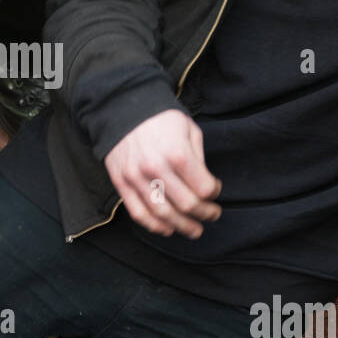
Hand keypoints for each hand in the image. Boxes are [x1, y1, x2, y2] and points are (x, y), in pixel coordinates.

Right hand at [104, 109, 221, 237]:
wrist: (121, 107)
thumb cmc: (159, 118)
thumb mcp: (188, 129)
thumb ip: (198, 158)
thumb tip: (205, 184)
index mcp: (178, 154)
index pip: (204, 188)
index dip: (215, 193)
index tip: (215, 190)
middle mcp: (157, 169)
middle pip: (187, 205)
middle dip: (204, 214)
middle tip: (212, 215)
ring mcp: (137, 178)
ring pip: (163, 214)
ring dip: (182, 227)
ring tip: (194, 230)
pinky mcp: (122, 183)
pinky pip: (139, 213)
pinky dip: (154, 226)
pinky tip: (167, 229)